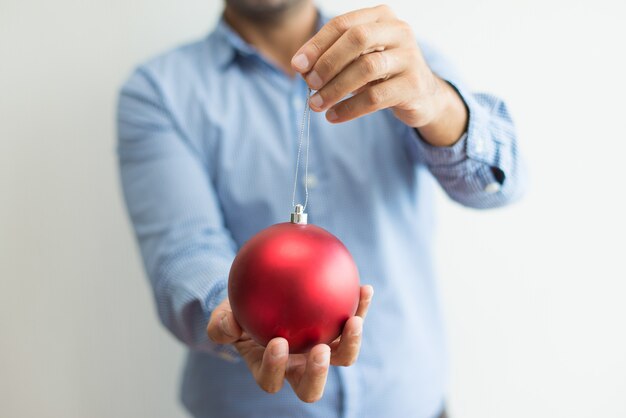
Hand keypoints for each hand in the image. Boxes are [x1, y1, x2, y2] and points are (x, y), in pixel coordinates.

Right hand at [207, 285, 373, 402]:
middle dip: (319, 373)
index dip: (275, 369)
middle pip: (312, 385)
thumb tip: (231, 323)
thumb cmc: (238, 315)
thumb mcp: (222, 318)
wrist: (259, 302)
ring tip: (354, 320)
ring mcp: (321, 353)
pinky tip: (365, 288)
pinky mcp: (338, 334)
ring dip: (351, 343)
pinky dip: (360, 308)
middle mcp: (298, 367)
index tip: (277, 343)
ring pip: (342, 357)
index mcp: (269, 369)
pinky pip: (352, 323)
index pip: (272, 379)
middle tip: (320, 349)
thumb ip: (221, 324)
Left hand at [291, 5, 467, 146]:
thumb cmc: (382, 73)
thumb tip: (302, 70)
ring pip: (366, 68)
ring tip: (316, 104)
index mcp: (381, 17)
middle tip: (310, 84)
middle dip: (328, 62)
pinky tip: (334, 116)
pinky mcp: (413, 85)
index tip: (297, 66)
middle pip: (357, 39)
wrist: (422, 96)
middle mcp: (399, 31)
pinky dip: (350, 108)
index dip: (317, 45)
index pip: (343, 24)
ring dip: (336, 88)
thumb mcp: (358, 59)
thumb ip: (333, 59)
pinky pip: (375, 97)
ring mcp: (410, 57)